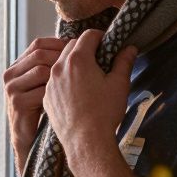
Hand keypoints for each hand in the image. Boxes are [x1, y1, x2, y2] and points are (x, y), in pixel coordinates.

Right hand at [3, 37, 71, 173]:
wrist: (32, 141)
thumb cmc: (45, 111)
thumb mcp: (46, 83)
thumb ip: (53, 65)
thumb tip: (78, 46)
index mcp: (19, 65)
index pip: (39, 44)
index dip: (60, 44)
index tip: (81, 52)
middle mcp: (11, 74)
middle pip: (40, 53)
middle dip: (63, 58)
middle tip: (83, 66)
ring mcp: (12, 88)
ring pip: (41, 70)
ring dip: (60, 77)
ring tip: (74, 85)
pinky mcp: (17, 102)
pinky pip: (41, 91)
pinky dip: (56, 94)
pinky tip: (66, 100)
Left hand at [43, 29, 136, 151]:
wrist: (86, 142)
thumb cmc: (104, 112)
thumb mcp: (119, 84)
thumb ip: (124, 62)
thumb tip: (130, 48)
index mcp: (78, 59)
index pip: (88, 35)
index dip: (100, 37)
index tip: (107, 45)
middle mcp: (59, 67)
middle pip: (71, 46)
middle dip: (85, 48)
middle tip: (99, 60)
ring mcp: (50, 83)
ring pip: (60, 63)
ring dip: (73, 63)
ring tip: (88, 76)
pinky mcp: (46, 97)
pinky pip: (54, 81)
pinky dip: (64, 80)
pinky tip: (76, 92)